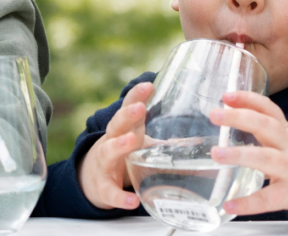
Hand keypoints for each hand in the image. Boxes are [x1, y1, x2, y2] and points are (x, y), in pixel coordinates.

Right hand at [77, 80, 152, 210]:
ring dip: (119, 145)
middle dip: (127, 115)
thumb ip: (164, 143)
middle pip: (117, 124)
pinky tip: (132, 201)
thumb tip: (196, 143)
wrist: (91, 180)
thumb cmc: (121, 156)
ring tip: (131, 141)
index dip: (137, 96)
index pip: (128, 108)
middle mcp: (111, 142)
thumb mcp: (139, 145)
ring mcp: (105, 164)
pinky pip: (111, 192)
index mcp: (123, 130)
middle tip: (140, 108)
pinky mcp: (103, 188)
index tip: (149, 85)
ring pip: (108, 151)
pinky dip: (120, 197)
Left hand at [210, 91, 287, 217]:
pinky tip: (230, 204)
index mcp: (285, 131)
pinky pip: (268, 198)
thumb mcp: (284, 139)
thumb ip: (260, 129)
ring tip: (216, 154)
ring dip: (240, 155)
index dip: (249, 99)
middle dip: (239, 118)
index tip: (226, 95)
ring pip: (266, 158)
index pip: (268, 109)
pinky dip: (248, 203)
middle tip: (215, 115)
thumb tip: (224, 117)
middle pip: (266, 126)